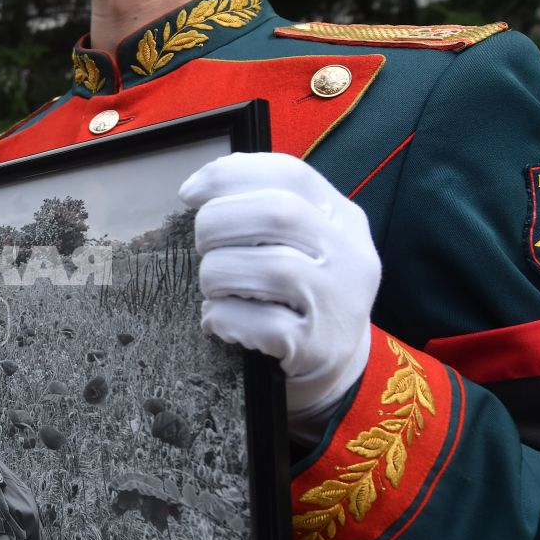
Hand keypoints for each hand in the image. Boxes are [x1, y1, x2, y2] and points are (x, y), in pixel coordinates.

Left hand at [180, 152, 379, 428]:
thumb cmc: (301, 292)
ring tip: (213, 288)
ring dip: (218, 274)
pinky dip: (224, 318)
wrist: (339, 365)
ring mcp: (338, 301)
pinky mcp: (318, 346)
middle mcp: (349, 254)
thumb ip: (264, 208)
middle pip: (277, 214)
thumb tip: (198, 187)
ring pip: (269, 267)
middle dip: (219, 224)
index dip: (230, 176)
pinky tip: (218, 320)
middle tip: (202, 246)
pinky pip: (260, 323)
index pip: (290, 174)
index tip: (189, 194)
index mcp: (342, 217)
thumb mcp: (302, 241)